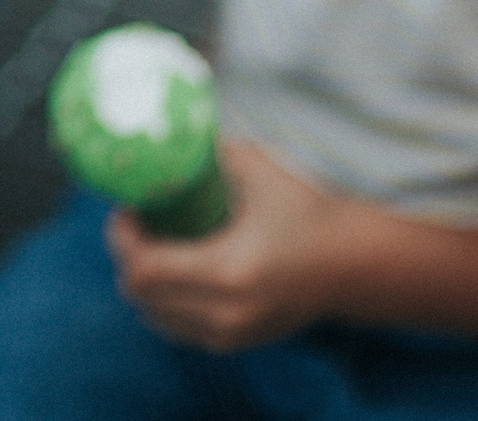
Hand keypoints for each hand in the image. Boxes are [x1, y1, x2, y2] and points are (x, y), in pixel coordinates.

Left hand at [107, 139, 371, 352]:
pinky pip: (177, 327)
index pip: (144, 270)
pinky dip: (165, 301)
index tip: (128, 209)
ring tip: (155, 244)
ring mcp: (231, 334)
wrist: (354, 263)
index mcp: (228, 270)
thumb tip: (169, 135)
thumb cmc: (308, 211)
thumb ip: (211, 152)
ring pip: (154, 316)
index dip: (123, 238)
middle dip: (128, 256)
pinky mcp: (237, 342)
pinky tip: (175, 269)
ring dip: (143, 281)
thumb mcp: (259, 169)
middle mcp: (226, 312)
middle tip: (138, 222)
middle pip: (141, 296)